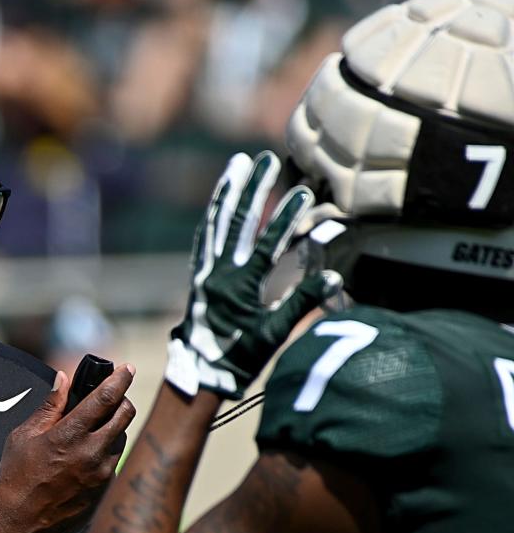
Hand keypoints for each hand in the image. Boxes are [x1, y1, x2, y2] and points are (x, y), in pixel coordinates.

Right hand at [0, 366, 135, 532]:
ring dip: (113, 428)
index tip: (128, 368)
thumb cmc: (17, 478)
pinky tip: (84, 458)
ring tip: (90, 431)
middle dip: (121, 400)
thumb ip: (50, 406)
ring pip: (121, 438)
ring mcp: (102, 473)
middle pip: (125, 414)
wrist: (21, 525)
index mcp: (70, 434)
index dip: (120, 379)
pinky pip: (113, 462)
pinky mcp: (104, 490)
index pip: (106, 397)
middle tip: (110, 398)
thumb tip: (63, 379)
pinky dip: (105, 452)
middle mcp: (92, 452)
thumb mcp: (24, 436)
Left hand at [166, 150, 340, 399]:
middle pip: (238, 222)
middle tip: (266, 159)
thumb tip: (334, 276)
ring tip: (238, 163)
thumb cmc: (240, 357)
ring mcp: (205, 271)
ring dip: (228, 191)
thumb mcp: (274, 334)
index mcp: (240, 287)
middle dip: (253, 188)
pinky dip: (213, 214)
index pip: (268, 245)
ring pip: (216, 223)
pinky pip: (205, 236)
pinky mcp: (198, 274)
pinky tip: (219, 198)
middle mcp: (218, 273)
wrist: (200, 373)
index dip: (287, 218)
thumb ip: (302, 304)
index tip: (305, 193)